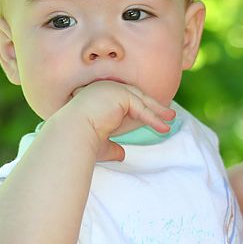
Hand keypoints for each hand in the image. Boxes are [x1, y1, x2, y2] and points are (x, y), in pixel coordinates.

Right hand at [55, 80, 175, 161]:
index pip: (123, 99)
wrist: (71, 136)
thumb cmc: (80, 141)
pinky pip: (140, 106)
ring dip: (157, 110)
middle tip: (169, 114)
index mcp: (98, 96)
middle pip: (135, 95)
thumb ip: (112, 146)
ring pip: (140, 100)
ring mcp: (111, 88)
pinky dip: (152, 117)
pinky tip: (163, 127)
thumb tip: (122, 155)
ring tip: (171, 119)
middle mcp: (104, 88)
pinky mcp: (119, 94)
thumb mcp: (100, 143)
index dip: (140, 106)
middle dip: (153, 105)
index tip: (153, 114)